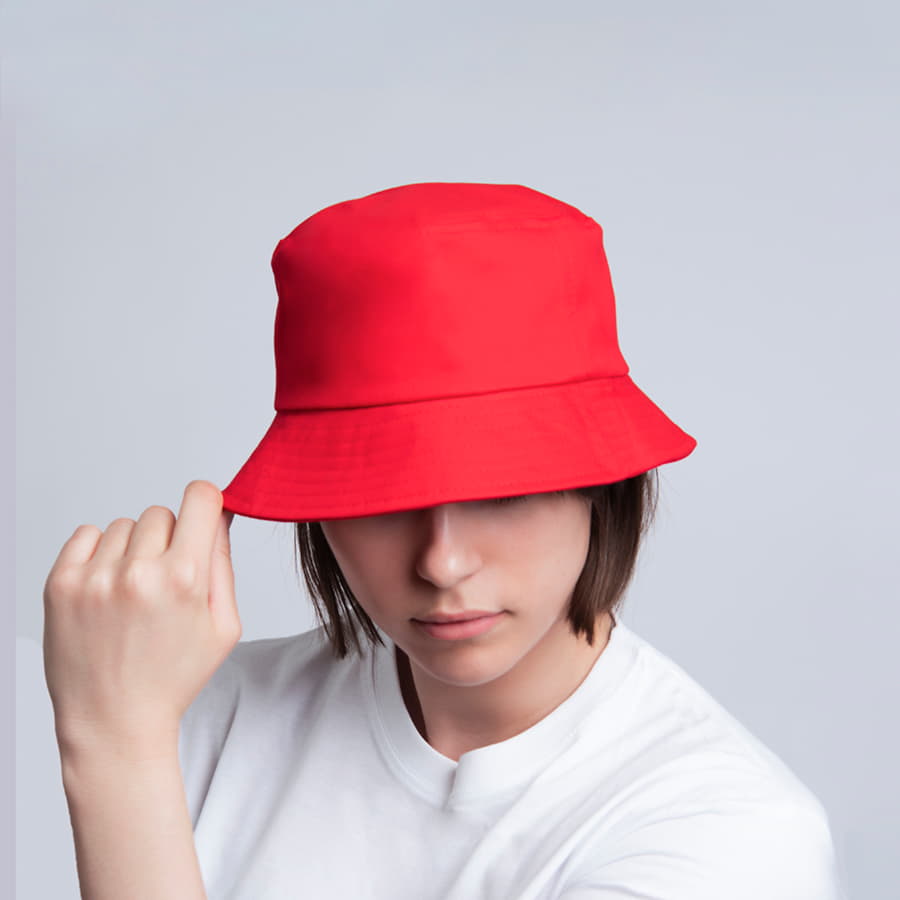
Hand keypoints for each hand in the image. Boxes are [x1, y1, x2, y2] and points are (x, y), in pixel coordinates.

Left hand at [42, 480, 241, 756]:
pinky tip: (107, 586)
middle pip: (162, 513)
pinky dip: (98, 551)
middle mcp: (139, 571)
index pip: (200, 497)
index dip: (206, 501)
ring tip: (132, 593)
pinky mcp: (61, 584)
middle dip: (168, 539)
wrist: (113, 721)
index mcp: (185, 579)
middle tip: (163, 581)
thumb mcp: (223, 626)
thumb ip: (224, 563)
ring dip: (132, 549)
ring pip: (124, 525)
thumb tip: (219, 515)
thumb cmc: (172, 677)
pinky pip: (87, 533)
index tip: (202, 513)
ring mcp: (96, 577)